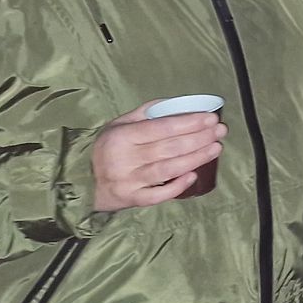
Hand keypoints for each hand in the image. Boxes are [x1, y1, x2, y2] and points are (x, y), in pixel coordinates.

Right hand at [91, 101, 225, 211]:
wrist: (81, 181)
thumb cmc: (107, 148)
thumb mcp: (118, 125)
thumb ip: (145, 113)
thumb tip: (177, 103)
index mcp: (121, 137)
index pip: (161, 127)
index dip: (189, 122)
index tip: (211, 118)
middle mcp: (124, 159)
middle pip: (169, 148)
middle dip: (199, 138)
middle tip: (220, 131)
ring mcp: (128, 181)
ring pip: (168, 169)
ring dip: (196, 158)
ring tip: (216, 148)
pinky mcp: (131, 199)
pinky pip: (157, 195)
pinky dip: (177, 186)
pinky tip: (194, 175)